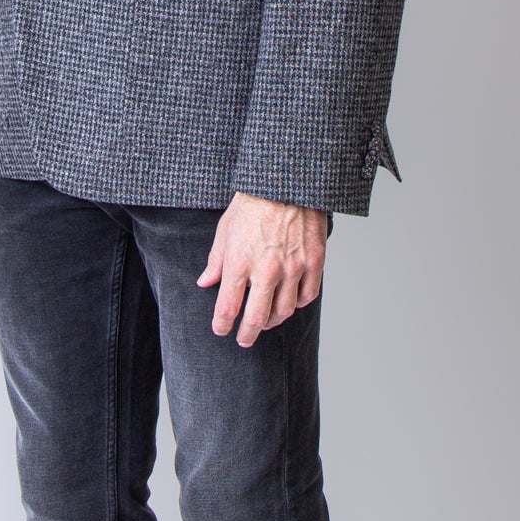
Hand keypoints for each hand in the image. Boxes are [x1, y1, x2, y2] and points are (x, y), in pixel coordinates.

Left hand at [197, 192, 326, 345]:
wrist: (287, 180)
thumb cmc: (254, 201)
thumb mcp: (225, 229)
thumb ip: (216, 260)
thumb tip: (205, 282)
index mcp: (240, 262)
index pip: (228, 308)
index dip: (222, 325)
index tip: (221, 330)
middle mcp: (267, 270)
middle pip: (256, 319)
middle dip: (247, 334)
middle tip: (244, 340)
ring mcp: (293, 267)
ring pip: (284, 311)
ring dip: (272, 321)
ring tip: (266, 322)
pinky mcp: (314, 261)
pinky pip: (307, 295)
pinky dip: (298, 304)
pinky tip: (290, 302)